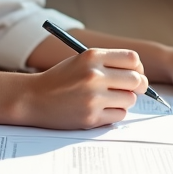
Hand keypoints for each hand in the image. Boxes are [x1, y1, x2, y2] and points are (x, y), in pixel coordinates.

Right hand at [22, 49, 149, 129]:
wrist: (33, 98)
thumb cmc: (60, 79)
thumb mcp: (81, 61)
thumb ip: (107, 64)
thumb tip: (139, 74)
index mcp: (91, 57)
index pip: (132, 59)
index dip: (138, 67)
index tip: (135, 73)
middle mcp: (94, 75)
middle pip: (136, 80)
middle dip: (139, 86)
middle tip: (133, 89)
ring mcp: (93, 97)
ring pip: (130, 99)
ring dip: (124, 100)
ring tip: (109, 99)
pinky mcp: (91, 117)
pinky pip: (119, 115)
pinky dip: (114, 113)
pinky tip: (101, 109)